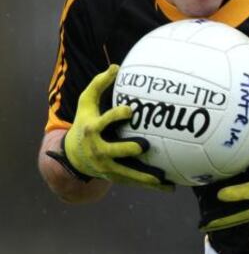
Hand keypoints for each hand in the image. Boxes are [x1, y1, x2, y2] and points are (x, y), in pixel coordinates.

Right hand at [46, 65, 171, 190]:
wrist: (73, 155)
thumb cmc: (85, 123)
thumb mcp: (86, 103)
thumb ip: (99, 85)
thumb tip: (116, 66)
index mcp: (93, 130)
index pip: (104, 122)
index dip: (116, 116)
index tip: (130, 110)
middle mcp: (99, 150)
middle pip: (114, 151)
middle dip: (127, 149)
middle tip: (143, 145)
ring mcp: (107, 166)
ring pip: (127, 173)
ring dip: (145, 176)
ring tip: (163, 178)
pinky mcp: (115, 177)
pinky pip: (135, 182)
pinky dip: (152, 186)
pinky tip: (170, 188)